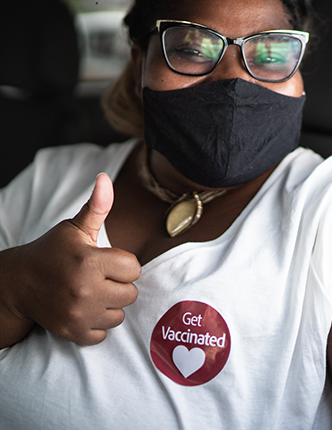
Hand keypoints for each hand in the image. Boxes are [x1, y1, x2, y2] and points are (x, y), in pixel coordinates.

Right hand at [0, 173, 140, 346]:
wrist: (18, 283)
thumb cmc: (53, 251)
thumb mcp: (75, 227)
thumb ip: (97, 206)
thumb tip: (104, 178)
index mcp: (89, 261)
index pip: (134, 268)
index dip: (123, 263)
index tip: (106, 260)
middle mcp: (85, 289)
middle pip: (131, 293)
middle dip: (119, 284)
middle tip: (99, 277)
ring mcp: (78, 314)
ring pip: (120, 314)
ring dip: (110, 304)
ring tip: (92, 292)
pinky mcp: (72, 332)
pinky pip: (104, 333)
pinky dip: (97, 323)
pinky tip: (84, 309)